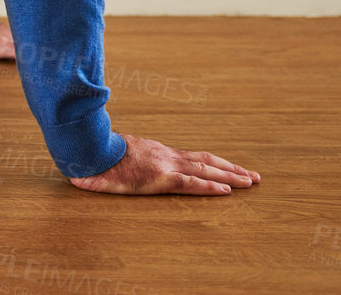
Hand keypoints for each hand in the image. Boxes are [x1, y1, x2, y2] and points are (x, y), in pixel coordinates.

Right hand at [68, 134, 260, 194]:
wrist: (87, 150)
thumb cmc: (95, 154)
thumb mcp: (113, 156)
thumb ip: (120, 162)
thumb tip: (108, 169)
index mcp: (156, 152)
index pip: (192, 157)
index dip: (214, 163)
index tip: (231, 168)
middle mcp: (165, 155)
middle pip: (205, 160)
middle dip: (231, 169)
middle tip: (253, 176)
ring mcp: (164, 165)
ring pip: (204, 169)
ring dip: (230, 176)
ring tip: (250, 182)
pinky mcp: (159, 177)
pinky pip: (190, 183)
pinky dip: (210, 185)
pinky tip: (226, 190)